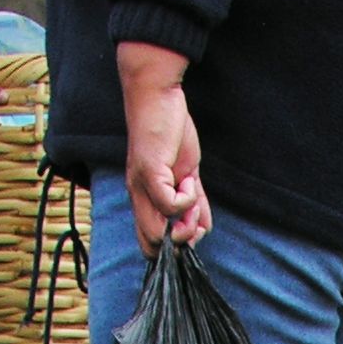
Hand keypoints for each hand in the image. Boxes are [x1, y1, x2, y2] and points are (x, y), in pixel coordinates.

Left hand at [115, 41, 210, 247]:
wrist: (156, 96)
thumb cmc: (169, 132)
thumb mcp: (186, 175)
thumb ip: (195, 203)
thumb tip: (204, 229)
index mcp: (144, 200)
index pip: (148, 245)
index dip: (172, 247)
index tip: (191, 225)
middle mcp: (138, 197)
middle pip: (152, 246)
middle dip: (182, 241)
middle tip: (194, 214)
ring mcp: (142, 187)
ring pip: (161, 233)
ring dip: (187, 222)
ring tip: (192, 194)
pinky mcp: (150, 173)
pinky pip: (170, 207)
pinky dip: (187, 200)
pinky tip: (189, 179)